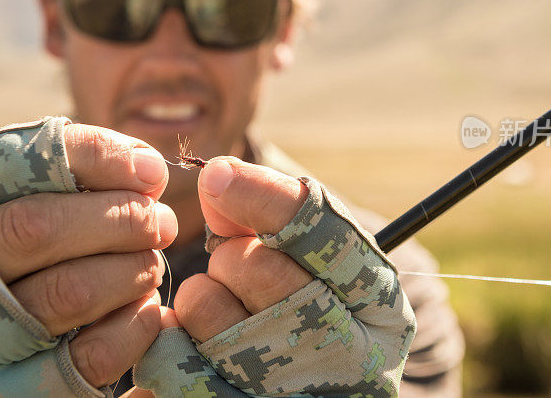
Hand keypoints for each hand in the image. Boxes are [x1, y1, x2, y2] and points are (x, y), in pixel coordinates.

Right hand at [0, 117, 179, 395]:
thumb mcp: (6, 203)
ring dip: (132, 269)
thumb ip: (66, 173)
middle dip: (122, 218)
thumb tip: (147, 169)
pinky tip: (140, 307)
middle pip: (39, 229)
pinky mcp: (16, 393)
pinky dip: (134, 325)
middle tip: (159, 220)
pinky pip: (91, 358)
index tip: (152, 172)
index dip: (94, 159)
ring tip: (148, 261)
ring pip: (70, 293)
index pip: (13, 163)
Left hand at [135, 157, 415, 396]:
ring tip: (218, 312)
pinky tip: (186, 341)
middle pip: (263, 270)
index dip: (268, 198)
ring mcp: (297, 395)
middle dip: (232, 257)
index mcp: (381, 308)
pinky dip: (169, 340)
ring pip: (209, 311)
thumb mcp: (315, 272)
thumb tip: (218, 181)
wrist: (311, 395)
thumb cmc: (311, 320)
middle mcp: (353, 359)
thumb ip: (273, 224)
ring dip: (200, 299)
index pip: (330, 237)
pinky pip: (173, 362)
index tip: (217, 174)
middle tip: (232, 267)